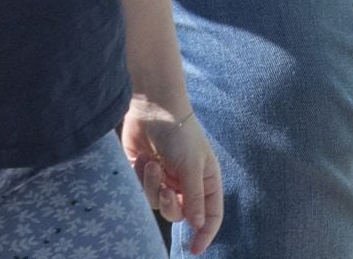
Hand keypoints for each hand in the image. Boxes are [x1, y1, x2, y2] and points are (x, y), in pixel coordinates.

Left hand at [124, 98, 225, 253]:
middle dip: (171, 205)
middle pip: (179, 214)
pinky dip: (142, 176)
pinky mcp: (146, 174)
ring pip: (158, 203)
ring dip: (153, 185)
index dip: (204, 234)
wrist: (153, 107)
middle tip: (166, 189)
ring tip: (153, 163)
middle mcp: (186, 183)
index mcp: (206, 181)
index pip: (210, 216)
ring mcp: (166, 179)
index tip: (195, 250)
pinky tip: (144, 158)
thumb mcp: (192, 166)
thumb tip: (198, 225)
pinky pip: (143, 190)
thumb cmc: (180, 133)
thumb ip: (194, 197)